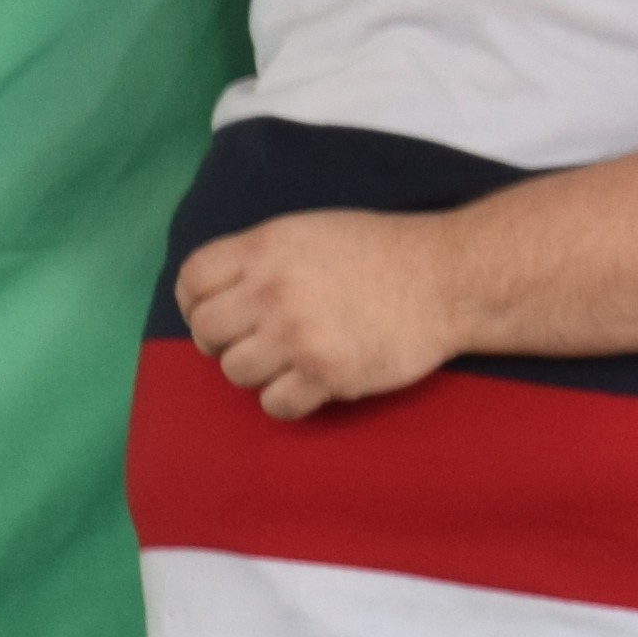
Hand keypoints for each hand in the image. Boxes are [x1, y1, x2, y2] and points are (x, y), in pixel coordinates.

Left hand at [174, 208, 465, 420]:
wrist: (446, 279)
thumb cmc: (379, 252)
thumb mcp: (308, 232)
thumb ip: (259, 257)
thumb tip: (216, 291)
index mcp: (265, 248)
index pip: (191, 281)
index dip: (195, 302)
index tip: (216, 313)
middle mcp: (273, 291)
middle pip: (205, 332)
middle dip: (222, 341)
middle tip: (254, 340)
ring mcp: (298, 335)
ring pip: (235, 372)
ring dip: (257, 371)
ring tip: (288, 360)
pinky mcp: (326, 374)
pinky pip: (275, 405)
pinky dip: (287, 400)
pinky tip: (308, 384)